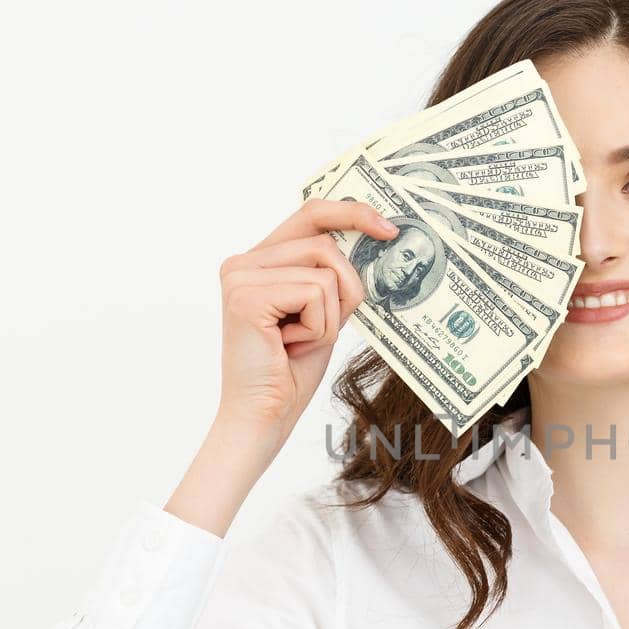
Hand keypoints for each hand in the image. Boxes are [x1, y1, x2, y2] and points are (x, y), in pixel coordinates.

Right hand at [214, 197, 395, 444]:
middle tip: (329, 325)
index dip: (351, 212)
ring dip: (328, 316)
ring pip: (324, 271)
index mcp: (259, 260)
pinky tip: (289, 347)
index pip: (311, 214)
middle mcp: (243, 262)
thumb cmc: (291, 370)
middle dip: (345, 287)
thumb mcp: (323, 311)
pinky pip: (315, 294)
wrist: (264, 415)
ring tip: (298, 340)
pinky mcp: (245, 295)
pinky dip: (317, 328)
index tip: (388, 228)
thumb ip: (333, 275)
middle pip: (324, 242)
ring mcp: (240, 276)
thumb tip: (373, 238)